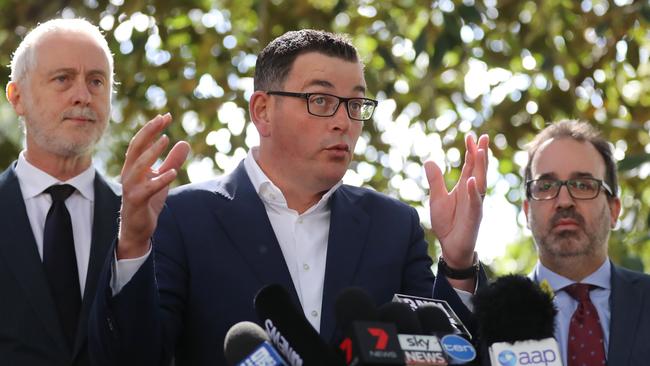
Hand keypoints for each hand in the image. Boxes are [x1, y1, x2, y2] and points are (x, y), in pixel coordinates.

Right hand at [117, 113, 189, 258]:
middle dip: (149, 132)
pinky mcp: (137, 201)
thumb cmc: (148, 201)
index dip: (152, 128)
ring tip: (166, 139)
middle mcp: (129, 174)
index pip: (141, 142)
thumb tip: (184, 143)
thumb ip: (172, 161)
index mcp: (134, 166)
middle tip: (163, 118)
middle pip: (136, 148)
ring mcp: (131, 187)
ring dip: (152, 152)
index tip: (166, 116)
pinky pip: (148, 189)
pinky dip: (160, 180)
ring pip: (138, 166)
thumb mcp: (164, 178)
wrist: (137, 229)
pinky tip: (173, 172)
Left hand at [425, 134, 488, 268]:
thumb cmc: (447, 223)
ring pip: (480, 183)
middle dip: (481, 154)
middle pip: (479, 170)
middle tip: (482, 137)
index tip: (471, 136)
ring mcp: (475, 204)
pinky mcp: (473, 217)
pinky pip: (475, 203)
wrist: (451, 247)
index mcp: (464, 187)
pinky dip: (473, 192)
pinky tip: (472, 180)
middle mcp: (472, 193)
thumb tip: (429, 160)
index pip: (470, 165)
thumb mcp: (437, 198)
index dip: (471, 151)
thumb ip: (435, 180)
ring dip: (481, 168)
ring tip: (480, 152)